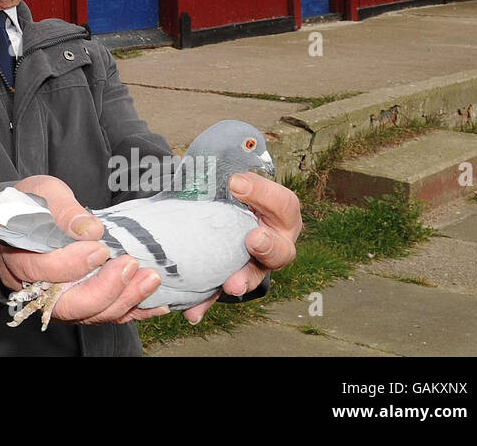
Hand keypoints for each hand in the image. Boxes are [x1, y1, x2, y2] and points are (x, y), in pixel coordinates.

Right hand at [0, 175, 169, 325]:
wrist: (31, 212)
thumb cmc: (33, 201)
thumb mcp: (44, 192)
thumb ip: (64, 210)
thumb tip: (90, 230)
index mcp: (15, 258)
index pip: (41, 271)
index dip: (71, 264)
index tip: (100, 248)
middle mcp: (33, 288)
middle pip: (67, 304)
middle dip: (104, 290)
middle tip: (130, 265)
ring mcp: (56, 300)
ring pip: (89, 314)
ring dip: (123, 299)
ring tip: (150, 278)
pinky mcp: (78, 303)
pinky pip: (105, 314)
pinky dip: (132, 311)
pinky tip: (156, 303)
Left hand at [183, 171, 302, 323]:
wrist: (220, 209)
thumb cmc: (230, 190)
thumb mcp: (231, 177)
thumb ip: (224, 170)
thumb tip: (212, 164)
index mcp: (280, 213)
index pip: (283, 203)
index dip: (263, 193)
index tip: (235, 183)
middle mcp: (274, 240)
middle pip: (282, 250)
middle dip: (268, 246)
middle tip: (253, 239)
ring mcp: (256, 263)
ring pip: (256, 276)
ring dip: (243, 280)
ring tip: (231, 285)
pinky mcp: (232, 278)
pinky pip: (221, 293)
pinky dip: (207, 302)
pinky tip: (194, 311)